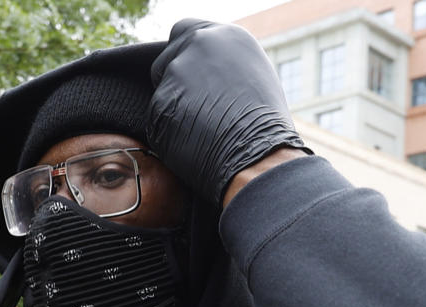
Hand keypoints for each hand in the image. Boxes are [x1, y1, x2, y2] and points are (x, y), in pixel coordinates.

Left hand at [147, 19, 308, 206]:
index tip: (191, 77)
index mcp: (227, 35)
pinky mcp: (160, 101)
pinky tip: (194, 143)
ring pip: (162, 91)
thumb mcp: (254, 79)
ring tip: (203, 130)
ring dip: (174, 108)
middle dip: (172, 80)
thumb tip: (209, 71)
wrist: (259, 156)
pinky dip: (170, 131)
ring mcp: (177, 71)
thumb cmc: (267, 127)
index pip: (186, 31)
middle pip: (167, 58)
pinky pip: (158, 118)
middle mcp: (199, 44)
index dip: (184, 56)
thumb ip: (225, 65)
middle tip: (192, 108)